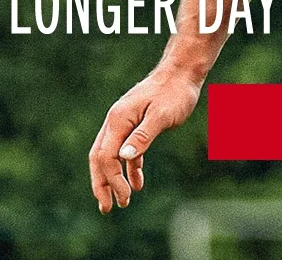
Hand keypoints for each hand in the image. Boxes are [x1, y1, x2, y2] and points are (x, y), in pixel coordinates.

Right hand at [88, 68, 201, 212]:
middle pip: (100, 159)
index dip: (112, 180)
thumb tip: (124, 158)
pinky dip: (130, 168)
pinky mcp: (135, 125)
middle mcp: (115, 122)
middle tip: (107, 209)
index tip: (124, 198)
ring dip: (114, 180)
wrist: (181, 73)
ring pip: (111, 156)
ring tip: (120, 202)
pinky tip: (137, 184)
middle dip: (102, 185)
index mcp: (118, 120)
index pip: (106, 157)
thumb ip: (142, 137)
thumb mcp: (161, 116)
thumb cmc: (174, 93)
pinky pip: (127, 151)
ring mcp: (124, 123)